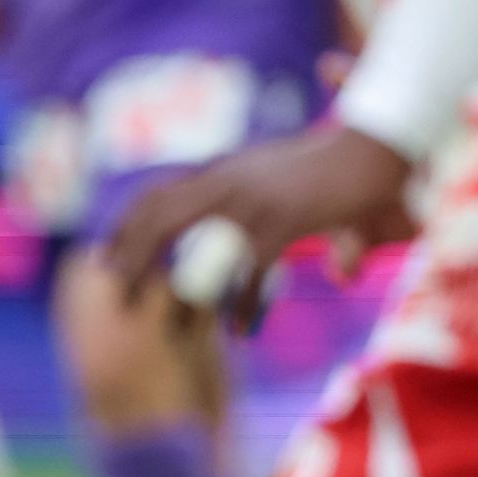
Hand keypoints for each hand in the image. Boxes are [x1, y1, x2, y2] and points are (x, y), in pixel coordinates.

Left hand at [107, 121, 420, 324]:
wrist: (372, 144)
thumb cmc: (333, 165)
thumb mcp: (289, 187)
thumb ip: (266, 213)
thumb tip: (237, 240)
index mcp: (223, 172)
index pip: (156, 195)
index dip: (126, 226)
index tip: (105, 257)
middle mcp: (226, 182)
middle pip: (158, 216)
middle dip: (129, 256)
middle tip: (114, 295)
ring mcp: (249, 203)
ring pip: (195, 250)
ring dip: (178, 295)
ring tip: (168, 330)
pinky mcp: (279, 224)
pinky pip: (249, 273)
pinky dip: (243, 305)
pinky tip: (239, 332)